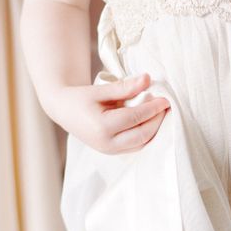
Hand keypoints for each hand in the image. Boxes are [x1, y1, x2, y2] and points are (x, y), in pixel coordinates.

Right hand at [47, 73, 169, 153]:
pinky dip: (147, 135)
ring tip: (161, 113)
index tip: (165, 99)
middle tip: (166, 107)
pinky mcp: (112, 152)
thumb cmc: (81, 98)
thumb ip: (125, 87)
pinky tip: (152, 121)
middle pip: (141, 135)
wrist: (63, 110)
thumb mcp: (100, 90)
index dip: (153, 109)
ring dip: (154, 130)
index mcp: (101, 127)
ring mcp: (109, 150)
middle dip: (157, 121)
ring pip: (141, 144)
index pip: (135, 119)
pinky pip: (136, 146)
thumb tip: (148, 79)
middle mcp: (106, 143)